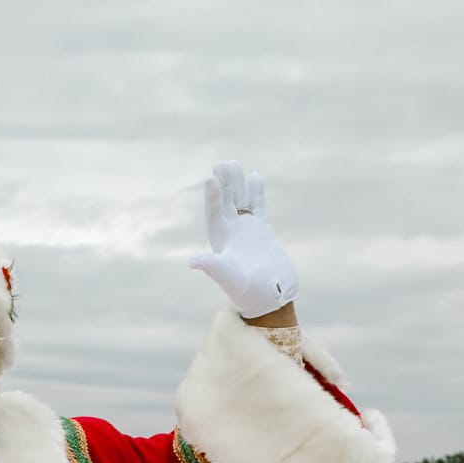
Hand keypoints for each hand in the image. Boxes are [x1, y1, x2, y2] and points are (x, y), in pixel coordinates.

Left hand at [189, 160, 297, 318]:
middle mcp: (231, 234)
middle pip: (226, 202)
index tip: (211, 178)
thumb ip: (212, 266)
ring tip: (234, 164)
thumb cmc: (247, 292)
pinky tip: (254, 177)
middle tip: (222, 163)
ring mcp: (246, 231)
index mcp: (221, 241)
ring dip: (237, 184)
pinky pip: (257, 208)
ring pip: (240, 202)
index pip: (215, 214)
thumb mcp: (227, 278)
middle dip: (224, 184)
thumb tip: (193, 261)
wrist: (270, 299)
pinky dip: (256, 193)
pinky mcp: (262, 232)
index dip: (213, 197)